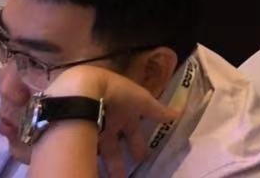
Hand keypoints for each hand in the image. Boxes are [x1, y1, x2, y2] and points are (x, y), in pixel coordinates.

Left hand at [43, 65, 179, 177]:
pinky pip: (89, 152)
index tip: (145, 157)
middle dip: (122, 159)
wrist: (86, 90)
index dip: (139, 142)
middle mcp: (110, 119)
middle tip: (127, 175)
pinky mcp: (81, 133)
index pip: (135, 129)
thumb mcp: (142, 101)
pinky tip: (96, 170)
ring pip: (103, 151)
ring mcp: (95, 126)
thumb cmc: (118, 92)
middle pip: (117, 144)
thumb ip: (158, 110)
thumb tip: (178, 114)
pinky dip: (93, 161)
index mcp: (126, 110)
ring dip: (110, 165)